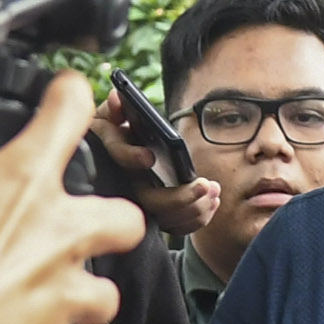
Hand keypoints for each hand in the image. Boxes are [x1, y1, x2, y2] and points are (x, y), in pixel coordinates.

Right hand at [0, 71, 148, 323]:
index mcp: (17, 184)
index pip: (65, 115)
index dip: (71, 98)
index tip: (70, 95)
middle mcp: (55, 236)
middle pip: (124, 219)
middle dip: (112, 224)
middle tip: (86, 229)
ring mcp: (60, 295)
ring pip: (108, 295)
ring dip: (87, 298)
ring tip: (61, 301)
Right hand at [89, 91, 219, 237]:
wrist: (116, 156)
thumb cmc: (115, 133)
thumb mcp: (109, 117)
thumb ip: (114, 109)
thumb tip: (119, 98)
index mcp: (112, 157)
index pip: (117, 157)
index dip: (130, 157)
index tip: (149, 156)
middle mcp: (125, 186)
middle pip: (148, 202)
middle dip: (179, 198)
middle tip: (205, 185)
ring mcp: (140, 204)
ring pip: (165, 218)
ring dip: (194, 209)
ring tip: (213, 191)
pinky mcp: (157, 215)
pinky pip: (176, 226)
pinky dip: (196, 218)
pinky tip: (212, 202)